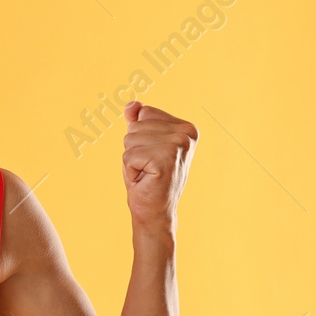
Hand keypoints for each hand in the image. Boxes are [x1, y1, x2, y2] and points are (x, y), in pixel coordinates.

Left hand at [121, 101, 197, 236]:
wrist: (155, 211)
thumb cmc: (147, 177)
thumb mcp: (141, 143)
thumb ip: (138, 121)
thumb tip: (131, 104)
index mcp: (186, 127)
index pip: (144, 112)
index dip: (139, 136)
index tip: (152, 155)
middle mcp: (186, 134)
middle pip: (135, 126)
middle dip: (134, 149)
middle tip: (148, 167)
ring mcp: (178, 146)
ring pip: (130, 140)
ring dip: (132, 160)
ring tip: (147, 173)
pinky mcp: (165, 160)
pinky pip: (128, 156)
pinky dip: (130, 171)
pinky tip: (146, 180)